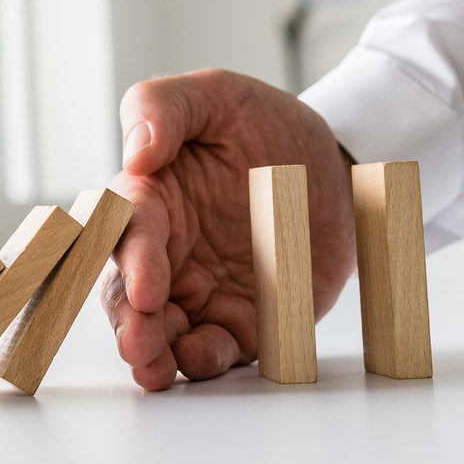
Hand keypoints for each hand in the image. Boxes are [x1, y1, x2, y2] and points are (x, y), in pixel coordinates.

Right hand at [101, 69, 356, 390]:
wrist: (334, 164)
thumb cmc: (263, 123)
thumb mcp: (215, 94)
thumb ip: (164, 108)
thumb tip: (136, 152)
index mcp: (151, 197)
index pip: (128, 230)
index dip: (131, 260)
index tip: (145, 285)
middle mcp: (166, 249)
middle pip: (130, 292)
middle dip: (130, 321)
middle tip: (139, 343)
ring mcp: (200, 288)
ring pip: (162, 329)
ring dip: (155, 351)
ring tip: (156, 368)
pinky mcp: (240, 318)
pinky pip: (217, 345)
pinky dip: (205, 358)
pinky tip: (202, 359)